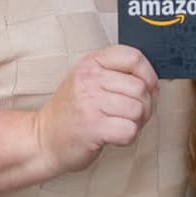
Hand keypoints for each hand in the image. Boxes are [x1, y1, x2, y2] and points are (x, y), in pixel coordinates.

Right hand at [35, 45, 158, 176]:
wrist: (43, 140)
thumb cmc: (70, 111)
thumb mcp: (87, 79)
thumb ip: (115, 73)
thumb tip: (152, 81)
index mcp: (92, 62)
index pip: (133, 56)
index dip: (148, 74)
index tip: (148, 87)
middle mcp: (90, 79)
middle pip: (140, 87)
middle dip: (145, 105)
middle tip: (132, 114)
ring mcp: (91, 103)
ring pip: (138, 109)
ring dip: (137, 122)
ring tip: (121, 124)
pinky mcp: (93, 127)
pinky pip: (129, 130)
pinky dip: (128, 137)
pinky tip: (114, 135)